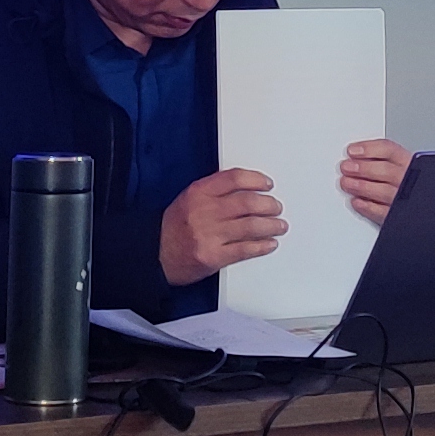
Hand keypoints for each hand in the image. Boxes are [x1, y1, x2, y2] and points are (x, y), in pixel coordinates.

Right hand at [159, 167, 283, 285]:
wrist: (155, 255)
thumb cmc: (174, 227)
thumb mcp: (189, 199)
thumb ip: (215, 191)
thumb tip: (248, 187)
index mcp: (198, 193)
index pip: (235, 178)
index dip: (256, 180)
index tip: (267, 184)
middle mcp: (204, 211)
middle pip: (248, 202)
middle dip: (269, 204)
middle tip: (276, 207)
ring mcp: (209, 235)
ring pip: (251, 226)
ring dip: (271, 225)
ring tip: (279, 225)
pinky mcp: (213, 257)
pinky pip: (245, 249)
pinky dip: (262, 246)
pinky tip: (269, 243)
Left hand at [337, 138, 412, 223]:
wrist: (415, 209)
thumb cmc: (401, 182)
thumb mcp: (396, 165)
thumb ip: (378, 159)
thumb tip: (354, 157)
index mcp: (410, 162)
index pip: (389, 150)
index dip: (368, 149)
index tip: (351, 151)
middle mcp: (408, 180)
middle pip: (386, 170)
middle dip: (363, 168)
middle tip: (345, 167)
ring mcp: (403, 199)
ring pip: (384, 191)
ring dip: (362, 186)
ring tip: (346, 183)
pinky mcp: (397, 216)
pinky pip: (383, 213)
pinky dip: (368, 207)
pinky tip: (356, 201)